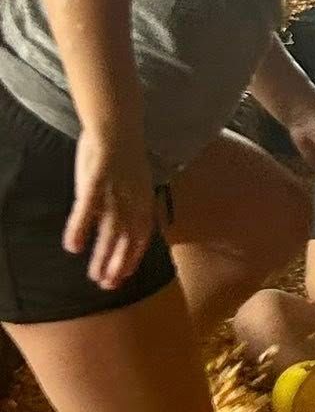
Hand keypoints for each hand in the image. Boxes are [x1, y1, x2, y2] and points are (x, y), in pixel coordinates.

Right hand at [65, 134, 156, 288]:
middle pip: (127, 240)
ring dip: (102, 255)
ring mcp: (115, 193)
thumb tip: (123, 226)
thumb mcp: (136, 185)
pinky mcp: (96, 182)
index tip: (123, 277)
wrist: (117, 126)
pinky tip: (73, 246)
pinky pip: (87, 210)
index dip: (132, 258)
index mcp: (144, 202)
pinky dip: (80, 229)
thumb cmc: (124, 157)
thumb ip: (131, 206)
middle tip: (107, 286)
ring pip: (109, 231)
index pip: (142, 238)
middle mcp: (133, 201)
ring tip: (93, 275)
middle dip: (118, 264)